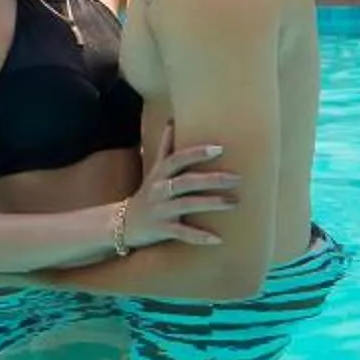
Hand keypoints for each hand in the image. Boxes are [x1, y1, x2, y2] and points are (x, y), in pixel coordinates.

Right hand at [120, 123, 236, 248]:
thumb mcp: (154, 170)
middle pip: (186, 181)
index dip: (197, 153)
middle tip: (238, 178)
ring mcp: (160, 210)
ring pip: (186, 205)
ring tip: (234, 202)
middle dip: (211, 179)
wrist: (121, 224)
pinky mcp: (161, 229)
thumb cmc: (147, 194)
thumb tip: (172, 121)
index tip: (219, 149)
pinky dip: (199, 236)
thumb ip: (165, 148)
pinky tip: (218, 239)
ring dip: (210, 203)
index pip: (178, 159)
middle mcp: (159, 190)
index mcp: (160, 173)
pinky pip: (182, 233)